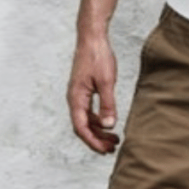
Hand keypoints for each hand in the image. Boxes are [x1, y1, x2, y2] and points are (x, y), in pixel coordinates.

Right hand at [66, 34, 120, 153]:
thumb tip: (109, 126)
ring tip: (114, 138)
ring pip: (86, 120)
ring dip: (98, 130)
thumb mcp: (106, 81)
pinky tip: (109, 122)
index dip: (93, 141)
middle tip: (114, 147)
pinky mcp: (83, 90)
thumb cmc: (98, 56)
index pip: (81, 128)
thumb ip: (107, 104)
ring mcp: (78, 94)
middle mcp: (74, 99)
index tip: (106, 150)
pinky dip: (98, 119)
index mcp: (76, 98)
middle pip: (82, 127)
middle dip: (97, 139)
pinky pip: (88, 111)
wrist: (92, 38)